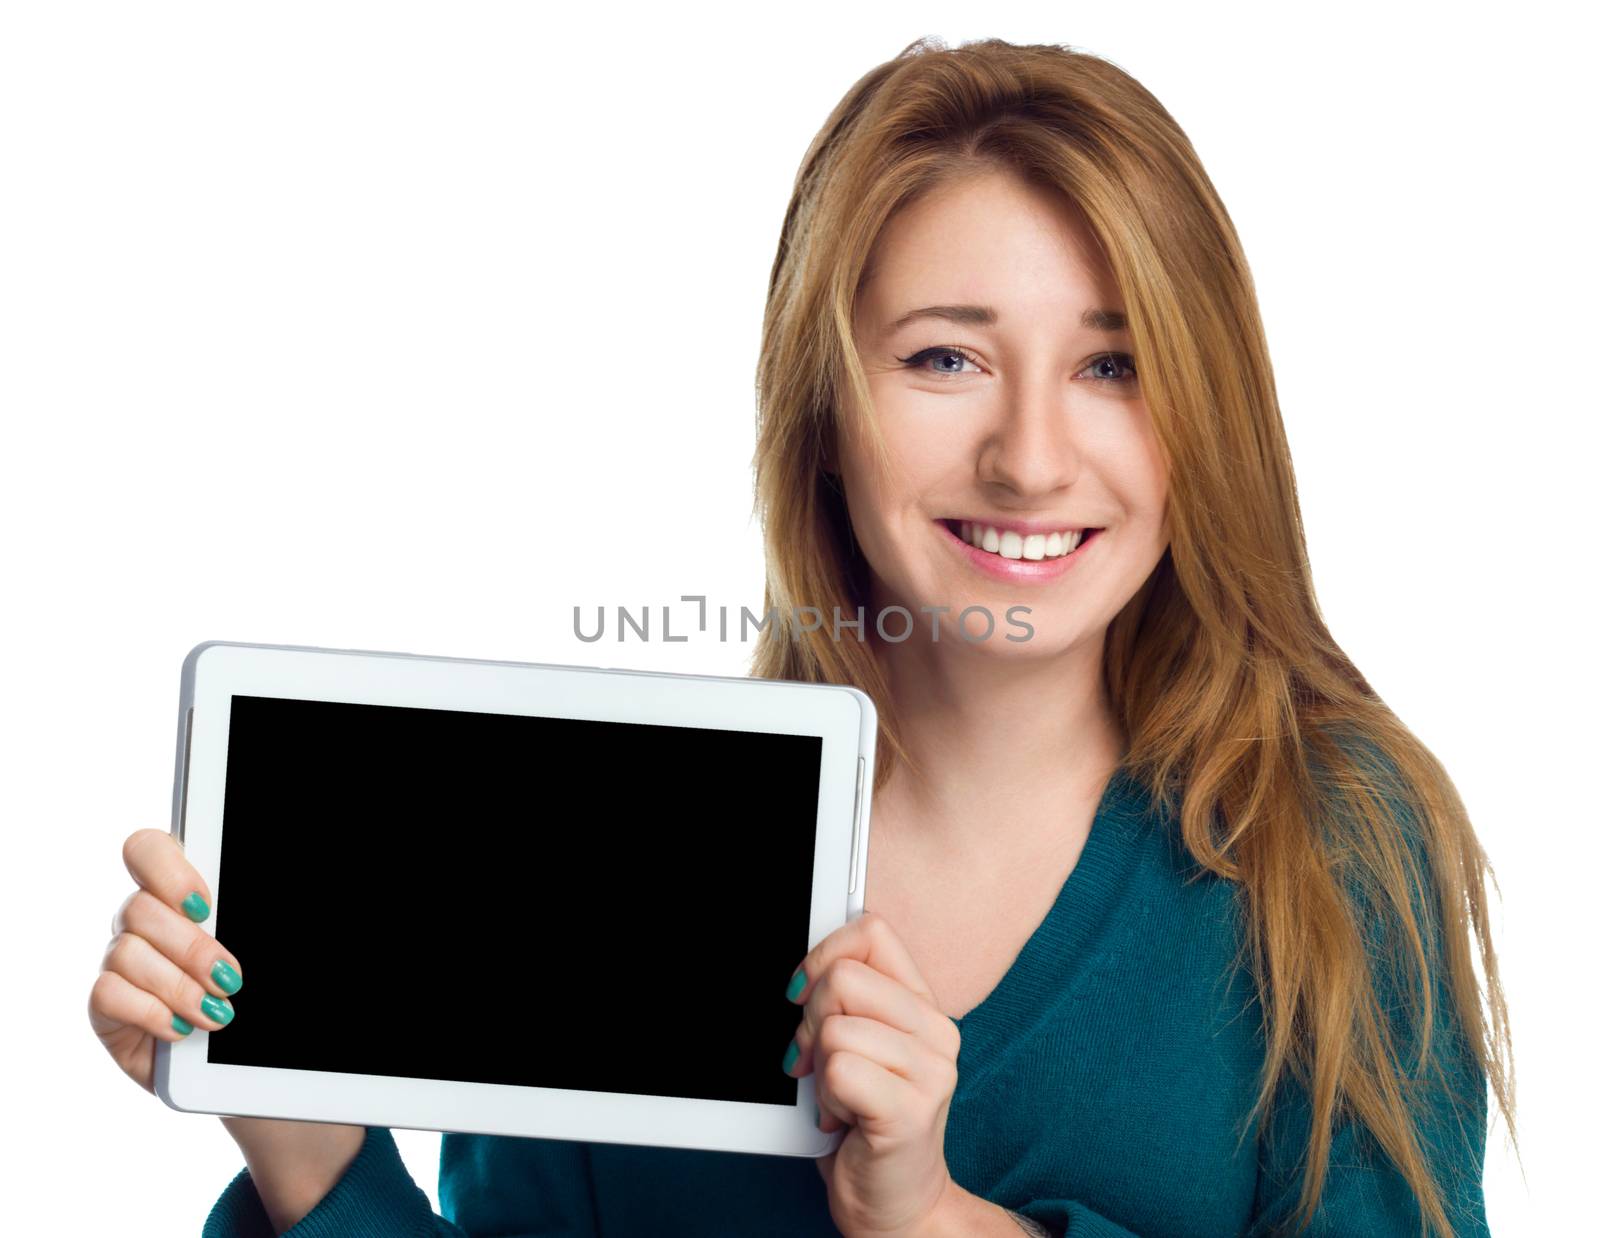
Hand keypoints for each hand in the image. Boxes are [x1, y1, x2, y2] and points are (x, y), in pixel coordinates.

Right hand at [89, 828, 244, 1092]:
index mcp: (175, 891)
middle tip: (229, 978)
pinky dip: (153, 1012)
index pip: (147, 849)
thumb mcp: (251, 948)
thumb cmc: (243, 990)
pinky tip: (181, 1028)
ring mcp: (118, 960)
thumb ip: (241, 921)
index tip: (207, 907)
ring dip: (178, 986)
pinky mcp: (105, 1004)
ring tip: (216, 1013)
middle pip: (140, 908)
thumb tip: (235, 918)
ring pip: (127, 952)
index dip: (170, 872)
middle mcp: (139, 919)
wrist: (229, 1057)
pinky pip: (110, 994)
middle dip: (192, 948)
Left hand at [783, 910, 962, 1237]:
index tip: (801, 992)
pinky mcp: (911, 1110)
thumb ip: (848, 1002)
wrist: (896, 1201)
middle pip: (844, 978)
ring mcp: (931, 1071)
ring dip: (819, 1067)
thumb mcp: (862, 1047)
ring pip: (836, 1027)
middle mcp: (937, 1031)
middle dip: (809, 1020)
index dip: (823, 955)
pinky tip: (843, 1118)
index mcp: (923, 1005)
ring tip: (838, 1096)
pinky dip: (825, 1098)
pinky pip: (839, 1070)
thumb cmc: (867, 1120)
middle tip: (815, 1060)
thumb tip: (804, 972)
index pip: (872, 932)